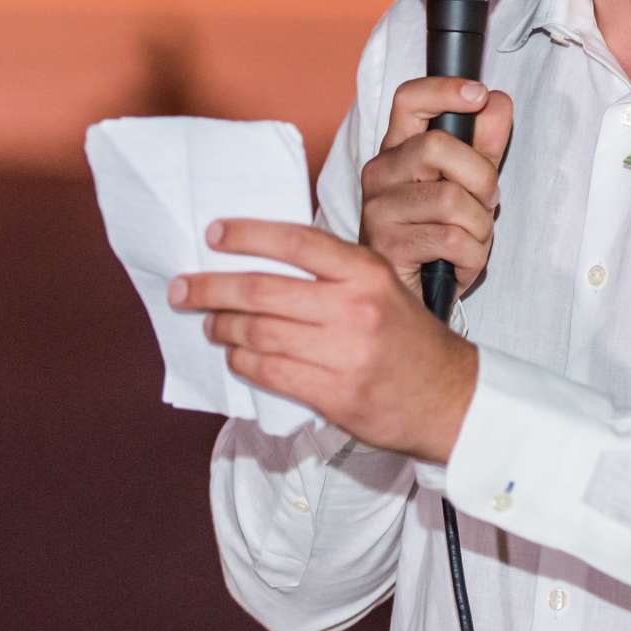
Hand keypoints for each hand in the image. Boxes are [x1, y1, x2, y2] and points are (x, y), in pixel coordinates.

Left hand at [170, 218, 477, 463]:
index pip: (295, 242)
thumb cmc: (406, 336)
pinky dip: (242, 361)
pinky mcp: (334, 394)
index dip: (247, 235)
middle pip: (263, 291)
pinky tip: (234, 355)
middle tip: (182, 288)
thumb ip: (333, 272)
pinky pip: (270, 371)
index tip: (212, 234)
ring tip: (209, 323)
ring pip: (259, 333)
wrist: (448, 397)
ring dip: (222, 327)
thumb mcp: (382, 286)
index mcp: (366, 271)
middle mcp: (354, 307)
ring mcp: (343, 353)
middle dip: (211, 288)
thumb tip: (261, 260)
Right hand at [359, 76, 513, 300]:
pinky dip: (473, 255)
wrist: (416, 296)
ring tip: (471, 239)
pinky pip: (452, 239)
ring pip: (450, 199)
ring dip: (480, 225)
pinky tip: (462, 262)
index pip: (409, 99)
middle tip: (485, 202)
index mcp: (398, 150)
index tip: (479, 95)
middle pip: (438, 147)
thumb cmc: (438, 235)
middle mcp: (380, 172)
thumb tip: (498, 101)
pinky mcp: (387, 246)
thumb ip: (484, 143)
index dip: (444, 89)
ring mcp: (379, 209)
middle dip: (481, 178)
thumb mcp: (469, 184)